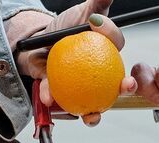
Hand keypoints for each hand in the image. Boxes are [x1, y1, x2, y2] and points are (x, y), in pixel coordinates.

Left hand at [11, 0, 136, 125]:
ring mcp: (84, 91)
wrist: (32, 45)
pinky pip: (60, 103)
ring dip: (94, 115)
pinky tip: (48, 97)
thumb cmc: (61, 31)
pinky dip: (52, 99)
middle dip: (125, 90)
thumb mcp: (81, 13)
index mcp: (108, 54)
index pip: (117, 46)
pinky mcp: (64, 98)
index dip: (113, 37)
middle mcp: (101, 76)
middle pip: (117, 87)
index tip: (97, 24)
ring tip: (92, 115)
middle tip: (126, 86)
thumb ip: (97, 5)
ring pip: (95, 107)